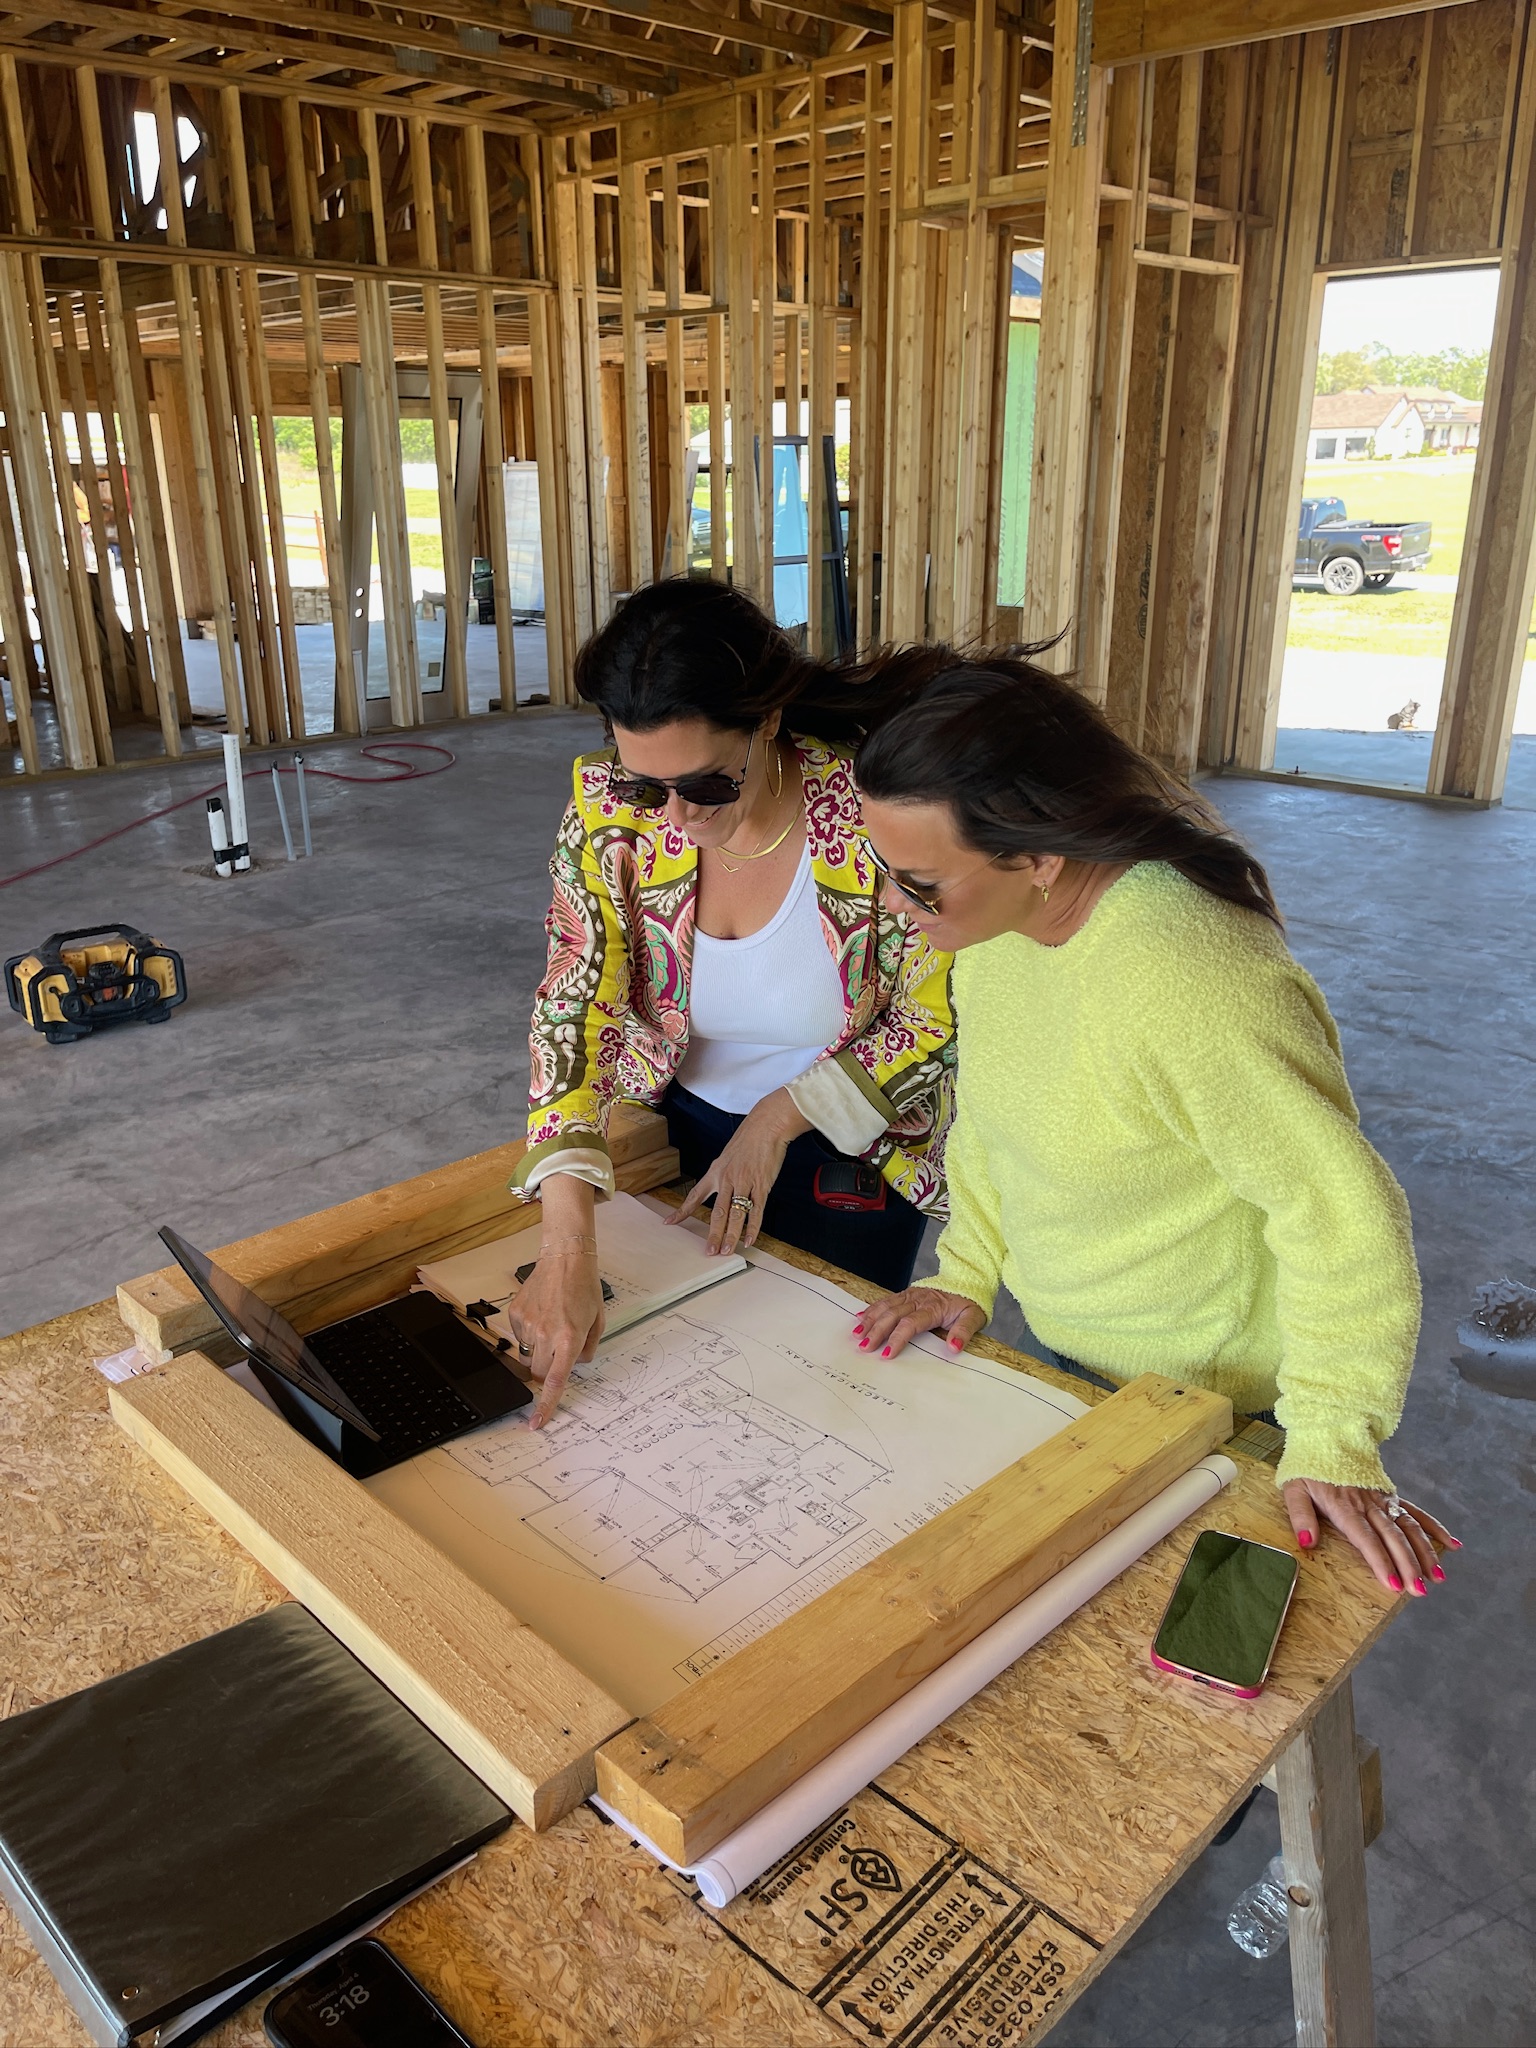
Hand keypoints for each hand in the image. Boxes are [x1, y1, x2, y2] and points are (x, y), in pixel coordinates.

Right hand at [505, 1245, 605, 1427]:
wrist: (565, 1258)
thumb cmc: (584, 1288)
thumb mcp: (597, 1323)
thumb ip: (588, 1349)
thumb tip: (575, 1365)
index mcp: (569, 1339)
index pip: (554, 1381)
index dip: (545, 1405)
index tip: (536, 1422)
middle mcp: (545, 1334)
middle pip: (537, 1373)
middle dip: (546, 1371)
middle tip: (558, 1352)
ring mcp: (527, 1324)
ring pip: (527, 1356)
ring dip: (539, 1350)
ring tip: (552, 1324)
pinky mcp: (515, 1315)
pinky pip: (519, 1337)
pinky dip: (530, 1333)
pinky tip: (542, 1314)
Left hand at [670, 1087, 810, 1254]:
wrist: (766, 1127)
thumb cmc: (748, 1140)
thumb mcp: (728, 1156)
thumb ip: (724, 1174)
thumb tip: (723, 1188)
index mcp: (715, 1172)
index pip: (694, 1195)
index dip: (682, 1211)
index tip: (669, 1223)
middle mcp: (727, 1179)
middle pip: (717, 1212)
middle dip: (712, 1234)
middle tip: (709, 1251)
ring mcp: (744, 1183)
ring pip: (735, 1214)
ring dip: (731, 1235)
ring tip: (727, 1251)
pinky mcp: (761, 1185)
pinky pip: (756, 1210)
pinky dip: (753, 1227)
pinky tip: (750, 1239)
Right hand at [850, 1285, 987, 1357]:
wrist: (968, 1279)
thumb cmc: (969, 1302)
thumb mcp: (974, 1317)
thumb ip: (964, 1332)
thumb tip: (953, 1347)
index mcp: (933, 1308)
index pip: (910, 1324)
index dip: (897, 1339)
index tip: (887, 1354)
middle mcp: (918, 1300)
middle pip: (892, 1315)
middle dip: (876, 1331)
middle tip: (864, 1347)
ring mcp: (910, 1295)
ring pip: (885, 1306)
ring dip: (869, 1320)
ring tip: (856, 1335)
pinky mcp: (906, 1293)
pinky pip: (886, 1300)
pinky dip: (871, 1309)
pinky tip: (859, 1317)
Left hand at [1282, 1478, 1460, 1595]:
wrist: (1326, 1435)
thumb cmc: (1308, 1468)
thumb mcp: (1294, 1489)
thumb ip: (1300, 1515)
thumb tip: (1307, 1542)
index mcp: (1344, 1506)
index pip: (1366, 1539)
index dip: (1381, 1562)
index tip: (1393, 1584)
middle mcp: (1368, 1504)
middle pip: (1393, 1537)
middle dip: (1408, 1565)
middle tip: (1419, 1590)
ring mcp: (1383, 1500)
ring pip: (1409, 1528)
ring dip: (1425, 1553)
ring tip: (1437, 1577)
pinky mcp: (1391, 1495)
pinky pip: (1416, 1512)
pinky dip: (1435, 1528)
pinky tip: (1452, 1545)